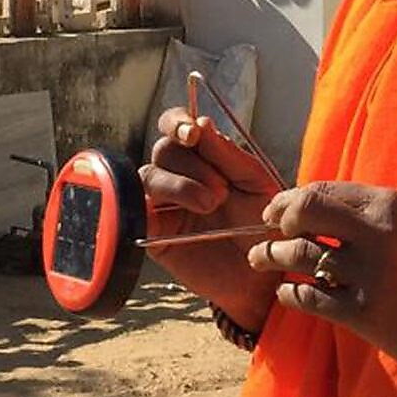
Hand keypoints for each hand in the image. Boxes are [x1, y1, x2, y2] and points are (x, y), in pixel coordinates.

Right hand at [139, 108, 281, 331]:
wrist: (261, 275)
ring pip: (149, 176)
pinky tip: (175, 215)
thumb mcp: (254, 183)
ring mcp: (163, 202)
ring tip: (210, 205)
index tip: (192, 133)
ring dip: (179, 185)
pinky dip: (147, 207)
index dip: (176, 122)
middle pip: (164, 150)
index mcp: (203, 155)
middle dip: (192, 165)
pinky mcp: (152, 232)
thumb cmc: (262, 225)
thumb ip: (228, 155)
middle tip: (222, 191)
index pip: (176, 124)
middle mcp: (179, 174)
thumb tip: (200, 122)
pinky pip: (134, 211)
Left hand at [248, 182, 396, 383]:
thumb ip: (357, 213)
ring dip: (270, 255)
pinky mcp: (361, 311)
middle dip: (276, 218)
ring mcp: (370, 273)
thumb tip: (298, 206)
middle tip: (266, 230)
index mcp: (388, 203)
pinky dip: (288, 292)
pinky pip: (307, 295)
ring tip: (260, 258)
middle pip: (305, 210)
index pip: (321, 189)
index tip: (275, 211)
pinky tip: (286, 291)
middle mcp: (378, 232)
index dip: (289, 199)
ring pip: (299, 253)